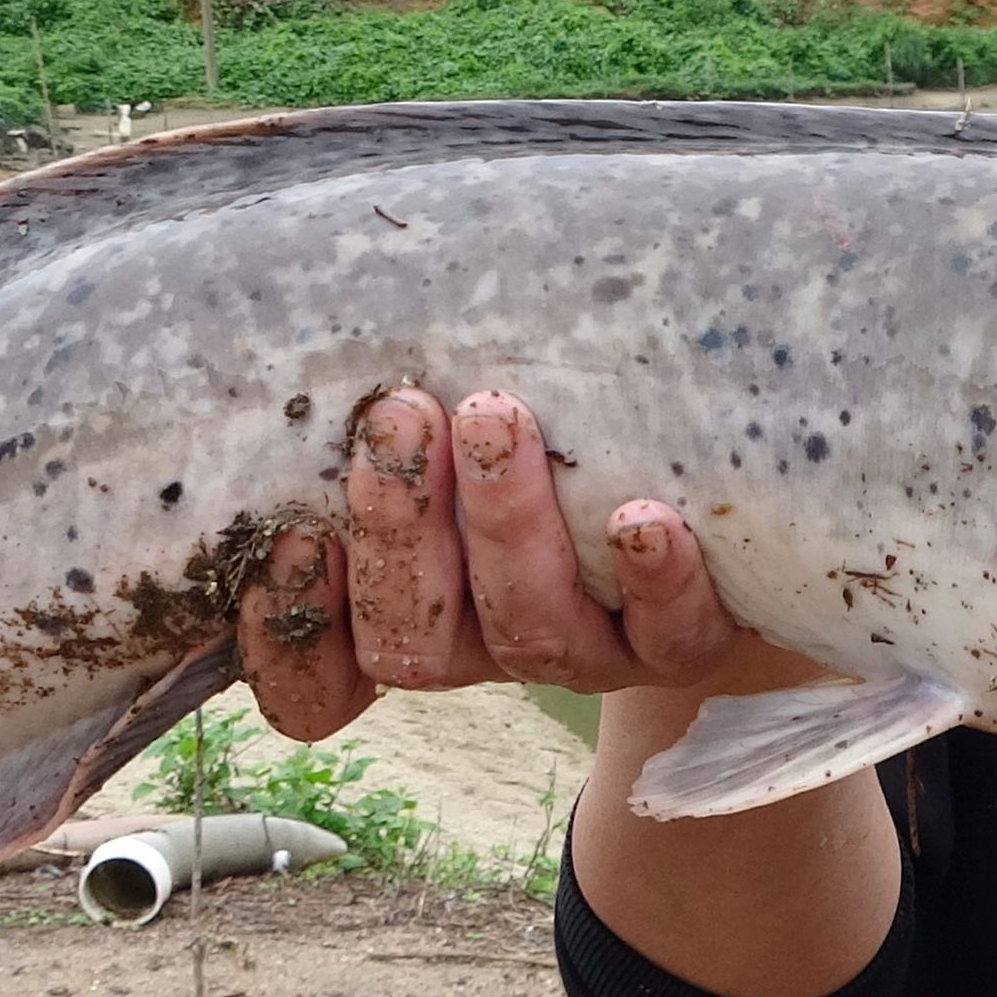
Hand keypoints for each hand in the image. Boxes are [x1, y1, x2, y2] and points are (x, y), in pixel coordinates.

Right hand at [234, 387, 740, 740]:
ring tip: (496, 420)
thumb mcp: (443, 423)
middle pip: (411, 639)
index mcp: (404, 614)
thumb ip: (380, 407)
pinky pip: (669, 636)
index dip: (287, 630)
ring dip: (507, 525)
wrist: (709, 499)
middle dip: (398, 528)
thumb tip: (306, 314)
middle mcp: (485, 646)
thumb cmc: (539, 429)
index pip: (315, 682)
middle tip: (401, 417)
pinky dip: (656, 580)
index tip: (289, 536)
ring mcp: (586, 653)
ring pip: (529, 628)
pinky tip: (644, 520)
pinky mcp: (681, 643)